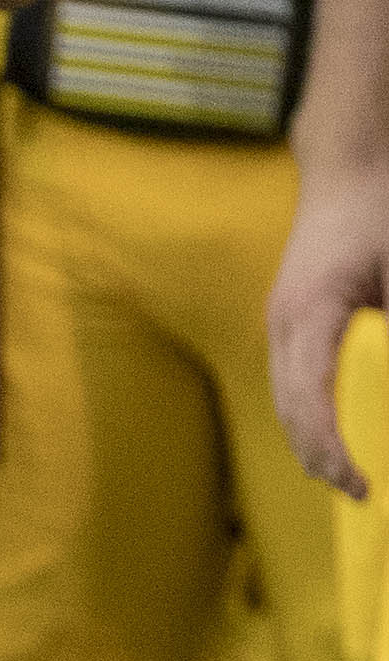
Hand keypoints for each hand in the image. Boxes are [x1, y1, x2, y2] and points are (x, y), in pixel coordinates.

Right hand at [269, 155, 388, 495]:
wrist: (348, 166)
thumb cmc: (380, 210)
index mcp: (310, 312)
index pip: (309, 399)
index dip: (331, 448)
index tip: (360, 483)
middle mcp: (284, 323)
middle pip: (290, 409)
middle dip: (321, 458)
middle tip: (362, 494)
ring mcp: (282, 322)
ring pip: (287, 399)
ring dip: (313, 441)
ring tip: (348, 474)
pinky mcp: (292, 320)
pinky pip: (294, 381)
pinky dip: (313, 414)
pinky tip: (338, 431)